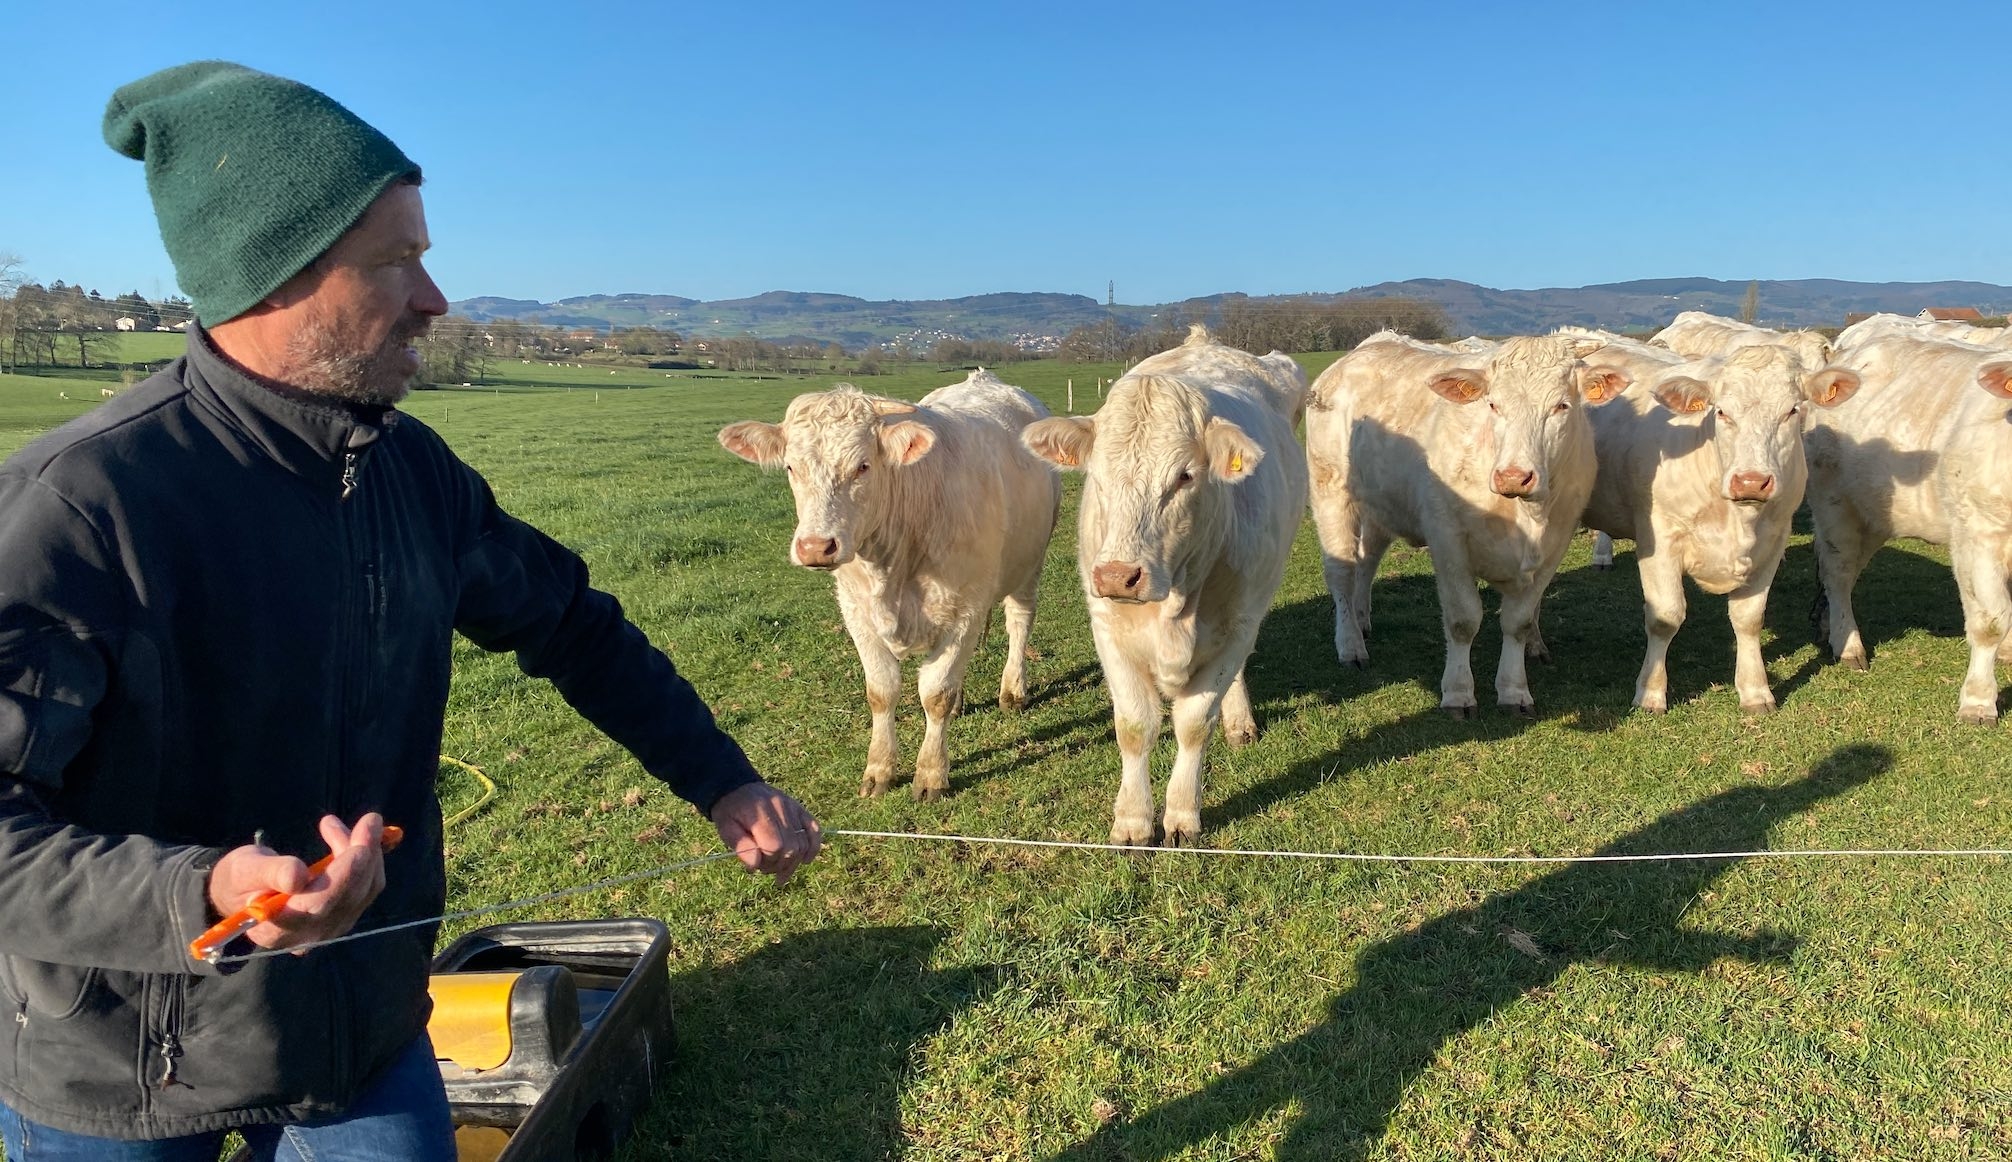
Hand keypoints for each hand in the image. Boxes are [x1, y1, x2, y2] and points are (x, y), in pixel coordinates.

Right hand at [205, 813, 389, 952]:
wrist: (244, 893)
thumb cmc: (239, 880)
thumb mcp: (244, 871)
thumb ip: (269, 873)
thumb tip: (297, 876)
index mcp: (276, 930)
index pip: (318, 905)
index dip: (342, 878)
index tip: (358, 849)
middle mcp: (309, 935)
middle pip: (349, 897)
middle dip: (365, 855)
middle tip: (369, 819)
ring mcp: (329, 928)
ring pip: (365, 889)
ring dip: (366, 851)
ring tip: (336, 824)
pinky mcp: (344, 916)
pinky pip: (367, 886)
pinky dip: (365, 858)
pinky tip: (346, 836)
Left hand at [709, 783, 821, 885]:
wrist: (737, 788)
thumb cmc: (730, 812)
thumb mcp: (725, 829)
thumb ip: (740, 846)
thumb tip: (755, 865)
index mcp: (759, 813)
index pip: (775, 846)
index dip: (768, 862)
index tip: (756, 866)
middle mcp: (780, 807)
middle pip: (791, 847)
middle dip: (779, 865)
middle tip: (765, 869)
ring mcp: (792, 807)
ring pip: (803, 843)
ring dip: (793, 862)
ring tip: (779, 869)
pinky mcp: (799, 808)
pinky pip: (814, 829)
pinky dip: (813, 847)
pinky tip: (805, 860)